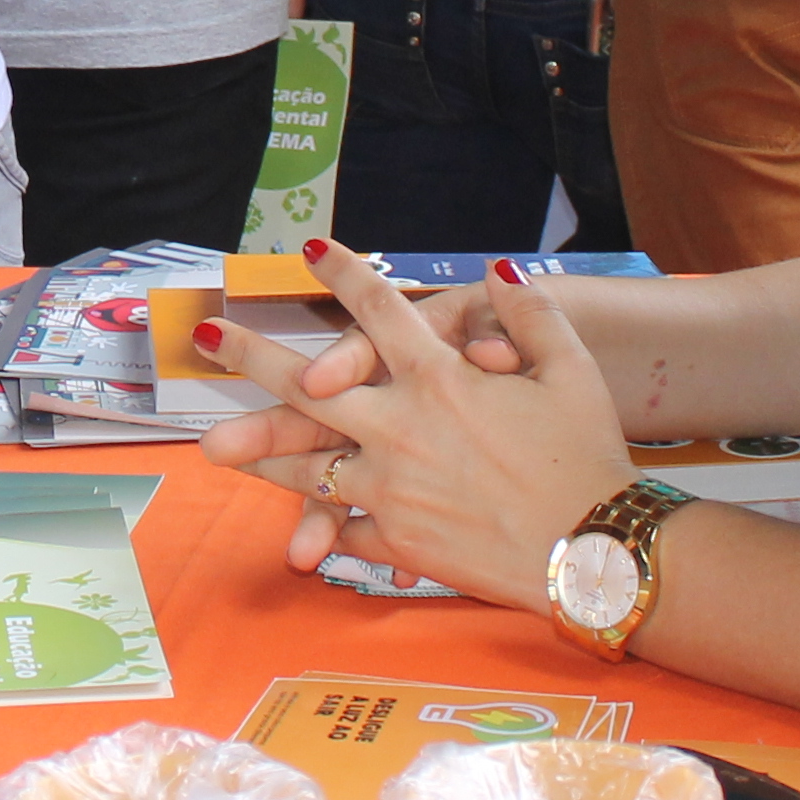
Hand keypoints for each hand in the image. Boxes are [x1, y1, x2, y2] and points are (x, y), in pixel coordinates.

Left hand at [189, 239, 632, 608]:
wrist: (595, 551)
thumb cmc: (589, 457)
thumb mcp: (572, 371)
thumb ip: (532, 315)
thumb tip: (501, 270)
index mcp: (440, 379)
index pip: (380, 310)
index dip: (343, 273)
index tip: (307, 249)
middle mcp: (400, 427)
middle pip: (306, 386)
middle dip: (250, 356)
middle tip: (204, 336)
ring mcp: (389, 486)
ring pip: (305, 464)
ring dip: (259, 451)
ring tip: (215, 447)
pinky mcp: (396, 537)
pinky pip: (350, 527)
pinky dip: (329, 528)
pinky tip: (301, 534)